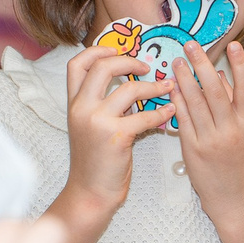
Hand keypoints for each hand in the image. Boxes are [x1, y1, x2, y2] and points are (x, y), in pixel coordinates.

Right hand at [47, 44, 164, 242]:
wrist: (90, 193)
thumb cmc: (97, 162)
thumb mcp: (91, 127)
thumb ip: (106, 105)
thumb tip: (135, 85)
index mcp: (74, 104)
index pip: (77, 64)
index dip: (97, 50)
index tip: (117, 49)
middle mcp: (81, 108)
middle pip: (102, 67)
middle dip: (129, 60)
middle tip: (147, 66)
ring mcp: (97, 121)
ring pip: (129, 89)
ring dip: (154, 86)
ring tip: (168, 88)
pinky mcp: (116, 136)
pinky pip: (145, 115)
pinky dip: (162, 112)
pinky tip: (170, 114)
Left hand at [169, 40, 243, 230]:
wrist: (238, 201)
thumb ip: (235, 105)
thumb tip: (223, 75)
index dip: (240, 65)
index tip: (233, 44)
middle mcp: (229, 131)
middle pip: (215, 91)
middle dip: (202, 66)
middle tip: (191, 45)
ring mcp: (210, 141)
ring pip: (195, 104)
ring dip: (184, 80)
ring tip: (176, 61)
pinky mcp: (193, 151)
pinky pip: (183, 121)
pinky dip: (176, 103)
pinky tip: (170, 89)